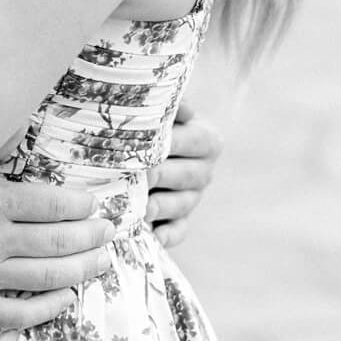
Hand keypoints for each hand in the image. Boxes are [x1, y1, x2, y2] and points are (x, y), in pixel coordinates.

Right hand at [0, 174, 113, 329]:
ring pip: (51, 276)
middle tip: (108, 230)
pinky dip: (52, 306)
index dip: (81, 204)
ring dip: (83, 268)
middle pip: (60, 240)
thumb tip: (14, 139)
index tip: (92, 203)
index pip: (53, 203)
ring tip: (100, 260)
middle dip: (92, 235)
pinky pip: (23, 312)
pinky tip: (67, 297)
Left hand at [147, 99, 222, 247]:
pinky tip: (152, 235)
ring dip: (159, 206)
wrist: (134, 143)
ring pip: (181, 204)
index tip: (147, 143)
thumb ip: (166, 105)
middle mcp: (203, 170)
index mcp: (206, 138)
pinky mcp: (180, 221)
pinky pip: (178, 231)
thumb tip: (183, 107)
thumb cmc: (143, 118)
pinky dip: (166, 234)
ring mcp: (192, 198)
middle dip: (160, 174)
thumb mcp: (157, 107)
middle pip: (188, 175)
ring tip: (138, 206)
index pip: (197, 140)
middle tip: (137, 174)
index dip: (173, 142)